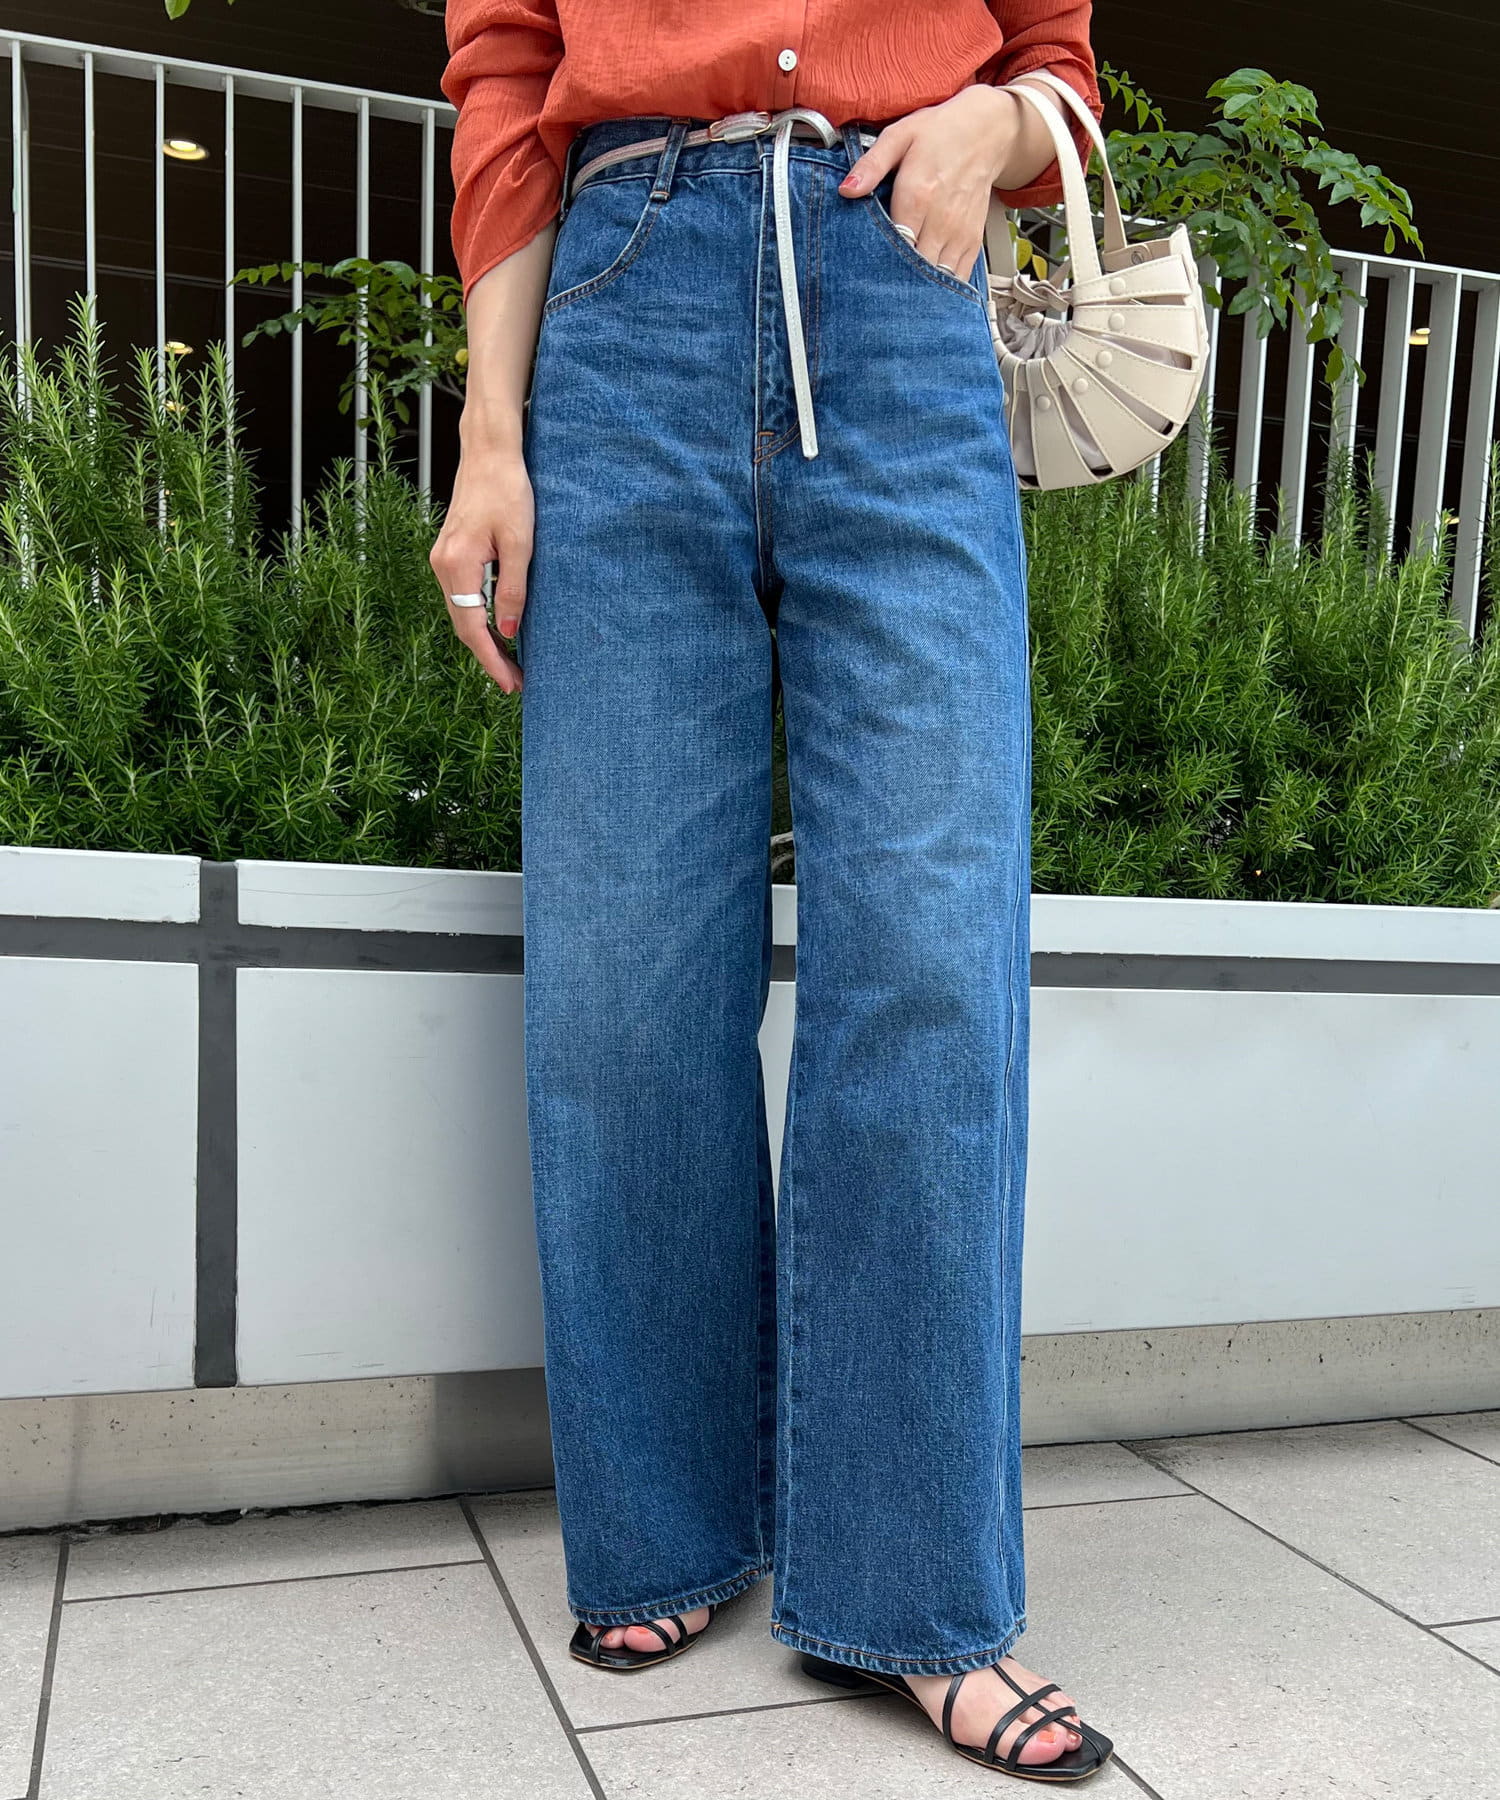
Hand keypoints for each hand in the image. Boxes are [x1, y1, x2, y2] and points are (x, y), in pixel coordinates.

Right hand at [429, 436, 531, 694]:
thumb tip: (508, 632)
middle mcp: (442, 565)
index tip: (510, 683)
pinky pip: (461, 597)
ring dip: (483, 640)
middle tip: (515, 682)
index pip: (473, 628)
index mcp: (457, 565)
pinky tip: (497, 630)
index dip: (491, 659)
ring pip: (461, 613)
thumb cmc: (509, 491)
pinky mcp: (449, 554)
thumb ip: (512, 590)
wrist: (489, 454)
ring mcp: (441, 559)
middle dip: (488, 657)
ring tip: (510, 662)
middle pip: (463, 626)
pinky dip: (477, 619)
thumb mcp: (521, 543)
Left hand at [837, 83, 1051, 284]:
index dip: (876, 262)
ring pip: (936, 279)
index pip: (894, 245)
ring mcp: (959, 234)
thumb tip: (847, 189)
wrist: (985, 132)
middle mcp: (941, 221)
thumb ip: (871, 165)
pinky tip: (925, 292)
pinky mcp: (972, 242)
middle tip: (875, 288)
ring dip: (917, 289)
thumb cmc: (940, 133)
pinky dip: (942, 290)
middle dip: (894, 281)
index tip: (861, 270)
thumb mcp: (900, 136)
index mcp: (918, 196)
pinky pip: (958, 278)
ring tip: (898, 295)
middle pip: (914, 269)